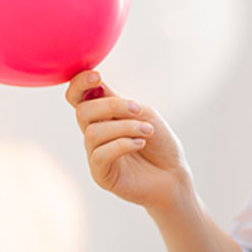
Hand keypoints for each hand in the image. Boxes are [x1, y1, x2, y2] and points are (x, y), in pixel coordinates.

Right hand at [65, 70, 190, 212]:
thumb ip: (117, 100)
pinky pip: (100, 155)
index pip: (77, 97)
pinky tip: (140, 144)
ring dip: (125, 127)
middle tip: (138, 110)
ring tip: (147, 132)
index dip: (79, 84)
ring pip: (93, 132)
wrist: (174, 174)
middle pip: (83, 111)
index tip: (97, 77)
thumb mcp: (142, 113)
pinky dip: (122, 145)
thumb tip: (96, 86)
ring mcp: (95, 154)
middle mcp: (94, 133)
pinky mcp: (100, 174)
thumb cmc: (160, 142)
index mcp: (102, 116)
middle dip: (112, 106)